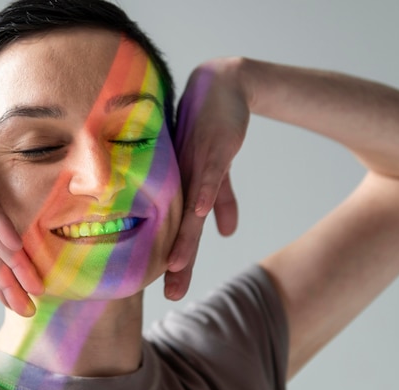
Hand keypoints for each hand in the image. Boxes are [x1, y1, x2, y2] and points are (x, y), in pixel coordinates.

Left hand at [164, 58, 248, 299]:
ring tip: (176, 266)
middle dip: (177, 262)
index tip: (169, 292)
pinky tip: (201, 212)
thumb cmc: (211, 129)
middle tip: (169, 294)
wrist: (221, 85)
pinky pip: (208, 173)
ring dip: (184, 236)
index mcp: (182, 190)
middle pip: (180, 229)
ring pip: (189, 207)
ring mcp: (195, 166)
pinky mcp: (213, 148)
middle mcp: (182, 182)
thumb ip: (222, 200)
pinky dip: (207, 191)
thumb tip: (229, 233)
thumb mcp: (217, 170)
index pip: (180, 234)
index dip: (177, 263)